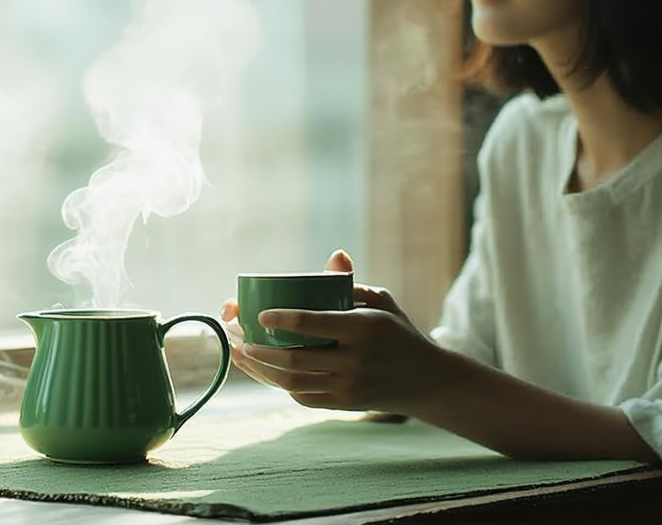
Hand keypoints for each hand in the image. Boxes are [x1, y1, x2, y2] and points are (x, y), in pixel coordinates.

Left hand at [219, 250, 433, 416]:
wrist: (425, 381)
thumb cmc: (397, 332)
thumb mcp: (382, 301)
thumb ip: (353, 282)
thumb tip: (335, 257)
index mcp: (362, 329)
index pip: (313, 324)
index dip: (282, 320)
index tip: (259, 314)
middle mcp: (353, 361)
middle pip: (294, 358)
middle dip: (257, 348)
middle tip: (235, 334)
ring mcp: (347, 387)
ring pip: (292, 382)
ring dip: (259, 369)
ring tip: (238, 352)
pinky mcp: (343, 404)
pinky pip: (303, 397)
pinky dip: (278, 384)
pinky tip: (261, 370)